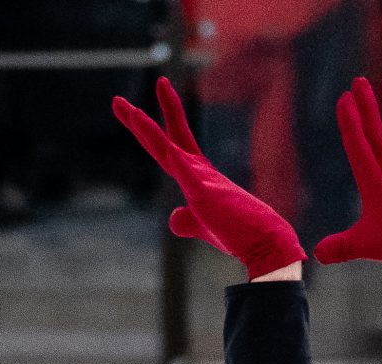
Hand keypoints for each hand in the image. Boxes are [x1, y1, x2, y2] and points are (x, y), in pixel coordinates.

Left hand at [112, 76, 304, 280]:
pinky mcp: (208, 196)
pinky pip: (188, 174)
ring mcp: (203, 181)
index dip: (151, 126)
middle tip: (116, 102)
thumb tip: (173, 218)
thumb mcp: (203, 226)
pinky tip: (166, 148)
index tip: (134, 110)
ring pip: (170, 150)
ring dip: (150, 132)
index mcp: (196, 176)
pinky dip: (177, 160)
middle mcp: (197, 171)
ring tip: (132, 113)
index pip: (169, 145)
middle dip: (139, 121)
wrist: (264, 244)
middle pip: (164, 139)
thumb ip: (185, 220)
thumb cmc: (237, 234)